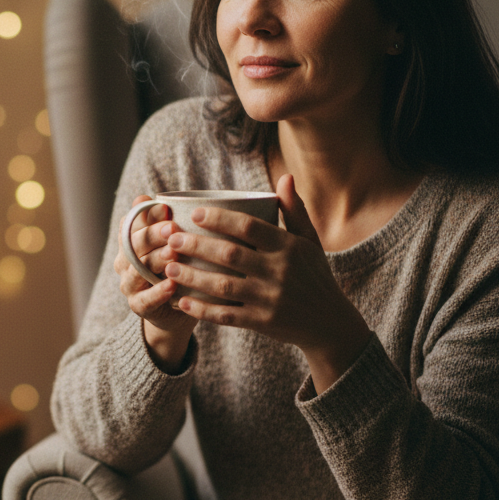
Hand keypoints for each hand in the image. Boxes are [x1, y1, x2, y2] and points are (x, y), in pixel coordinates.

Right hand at [114, 196, 197, 368]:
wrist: (178, 310)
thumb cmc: (179, 267)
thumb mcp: (176, 242)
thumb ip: (168, 222)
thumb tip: (158, 195)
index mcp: (130, 242)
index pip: (130, 224)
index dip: (146, 215)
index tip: (166, 209)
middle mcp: (125, 261)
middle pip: (133, 245)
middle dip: (152, 235)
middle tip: (172, 228)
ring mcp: (130, 284)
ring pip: (137, 270)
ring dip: (155, 260)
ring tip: (173, 254)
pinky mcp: (138, 306)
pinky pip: (144, 299)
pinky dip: (157, 292)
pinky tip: (172, 285)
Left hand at [163, 175, 370, 389]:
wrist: (330, 323)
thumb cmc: (314, 275)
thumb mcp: (310, 242)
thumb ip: (294, 210)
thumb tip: (286, 176)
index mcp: (289, 247)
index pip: (250, 227)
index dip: (220, 218)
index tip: (195, 213)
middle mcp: (280, 271)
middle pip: (230, 254)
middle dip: (197, 245)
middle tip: (171, 239)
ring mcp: (271, 299)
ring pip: (223, 285)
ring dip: (192, 276)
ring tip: (168, 267)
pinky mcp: (263, 322)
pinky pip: (226, 315)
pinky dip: (202, 309)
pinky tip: (181, 301)